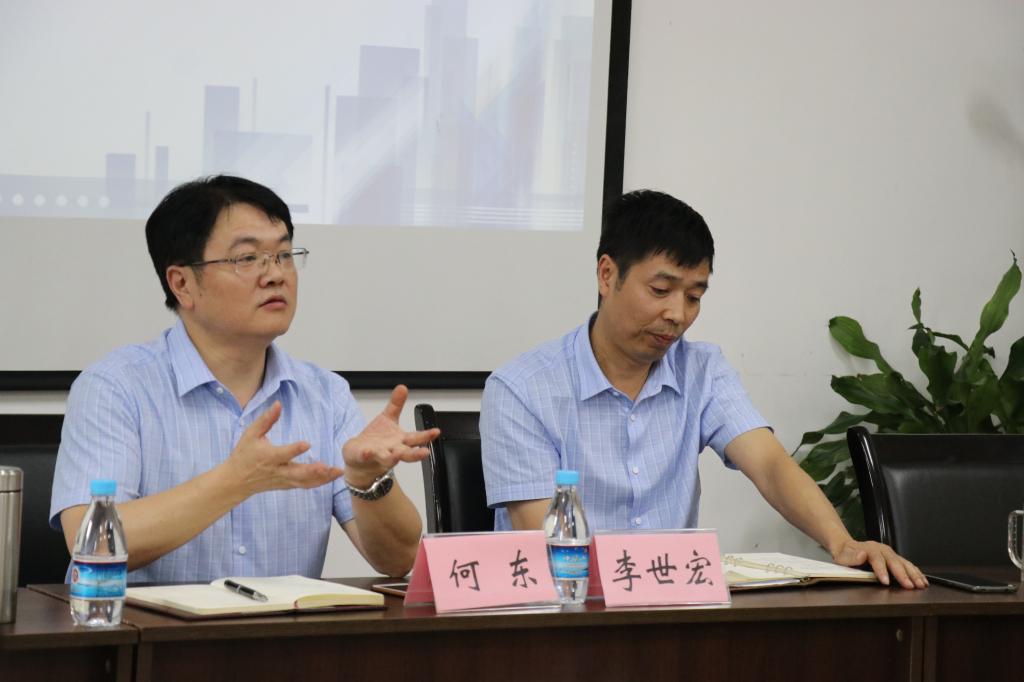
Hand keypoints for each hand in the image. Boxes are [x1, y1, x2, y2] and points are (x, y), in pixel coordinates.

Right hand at [225, 401, 342, 496]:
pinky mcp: (286, 485)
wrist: (236, 480)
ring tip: (337, 472)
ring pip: (304, 482)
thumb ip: (266, 420)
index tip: (307, 444)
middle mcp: (277, 470)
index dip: (294, 449)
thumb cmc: (244, 454)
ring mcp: (283, 480)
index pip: (283, 454)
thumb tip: (278, 404)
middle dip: (313, 471)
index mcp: (268, 456)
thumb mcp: (251, 434)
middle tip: (328, 467)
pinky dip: (318, 483)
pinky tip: (331, 477)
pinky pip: (304, 486)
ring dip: (322, 478)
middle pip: (297, 473)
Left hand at [342, 385, 439, 486]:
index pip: (416, 438)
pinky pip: (366, 456)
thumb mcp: (388, 418)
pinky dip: (367, 454)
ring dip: (393, 457)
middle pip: (407, 453)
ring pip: (388, 458)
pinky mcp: (364, 456)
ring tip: (397, 456)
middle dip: (416, 454)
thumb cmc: (377, 440)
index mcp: (400, 440)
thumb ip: (396, 405)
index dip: (427, 435)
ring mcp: (379, 455)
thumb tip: (403, 387)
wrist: (360, 459)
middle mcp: (393, 450)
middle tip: (425, 452)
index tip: (436, 431)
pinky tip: (368, 451)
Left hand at [831, 539, 928, 588]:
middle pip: (894, 561)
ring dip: (913, 574)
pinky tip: (922, 580)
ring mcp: (890, 553)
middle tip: (909, 586)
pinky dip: (916, 572)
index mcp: (869, 548)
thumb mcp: (842, 556)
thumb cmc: (845, 554)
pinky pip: (908, 564)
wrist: (847, 546)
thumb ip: (850, 557)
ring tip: (920, 585)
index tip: (886, 581)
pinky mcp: (895, 558)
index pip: (877, 559)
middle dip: (902, 574)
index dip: (882, 570)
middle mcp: (882, 549)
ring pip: (904, 562)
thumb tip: (862, 555)